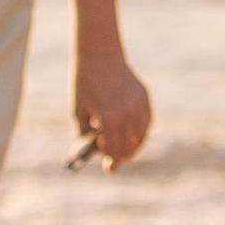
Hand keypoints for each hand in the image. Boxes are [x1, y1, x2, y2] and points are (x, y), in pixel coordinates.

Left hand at [73, 50, 153, 168]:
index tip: (109, 169)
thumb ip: (85, 133)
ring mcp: (138, 104)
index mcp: (108, 118)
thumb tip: (93, 151)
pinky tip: (133, 136)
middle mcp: (127, 113)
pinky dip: (141, 131)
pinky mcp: (144, 97)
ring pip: (140, 135)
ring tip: (125, 152)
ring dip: (133, 146)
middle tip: (115, 163)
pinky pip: (146, 121)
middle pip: (128, 145)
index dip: (111, 161)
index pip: (113, 149)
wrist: (99, 55)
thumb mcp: (78, 111)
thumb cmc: (84, 83)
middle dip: (121, 156)